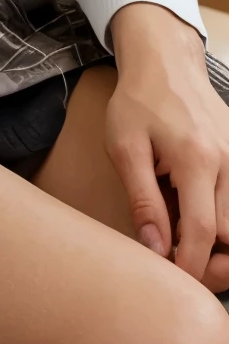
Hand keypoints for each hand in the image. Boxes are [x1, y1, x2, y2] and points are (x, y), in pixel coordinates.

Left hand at [107, 2, 228, 289]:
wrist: (165, 64)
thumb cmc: (138, 103)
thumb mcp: (125, 149)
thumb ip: (142, 200)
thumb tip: (155, 248)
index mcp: (196, 160)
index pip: (203, 232)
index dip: (191, 265)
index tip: (174, 279)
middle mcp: (228, 162)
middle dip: (210, 261)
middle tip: (178, 266)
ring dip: (218, 242)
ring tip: (184, 243)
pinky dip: (222, 219)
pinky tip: (194, 217)